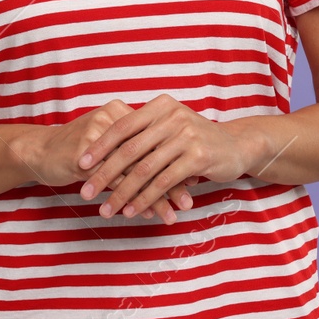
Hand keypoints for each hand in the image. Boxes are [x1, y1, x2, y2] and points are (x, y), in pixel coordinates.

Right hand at [20, 100, 194, 223]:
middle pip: (150, 153)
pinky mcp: (84, 157)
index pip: (156, 139)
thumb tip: (176, 164)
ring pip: (135, 169)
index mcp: (121, 112)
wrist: (37, 151)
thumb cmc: (77, 150)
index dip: (176, 160)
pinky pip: (114, 181)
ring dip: (155, 195)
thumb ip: (136, 148)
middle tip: (189, 200)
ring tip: (172, 213)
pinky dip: (131, 198)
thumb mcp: (108, 142)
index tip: (194, 180)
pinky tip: (143, 213)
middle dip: (172, 180)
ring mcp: (97, 137)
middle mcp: (111, 119)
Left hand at [77, 94, 250, 219]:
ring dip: (122, 193)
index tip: (81, 165)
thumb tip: (104, 151)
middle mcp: (172, 117)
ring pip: (144, 170)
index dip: (99, 146)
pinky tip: (133, 211)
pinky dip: (146, 199)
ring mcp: (186, 136)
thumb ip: (144, 134)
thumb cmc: (196, 139)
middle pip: (129, 150)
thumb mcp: (170, 127)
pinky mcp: (197, 157)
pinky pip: (163, 182)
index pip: (122, 126)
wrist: (237, 145)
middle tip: (86, 193)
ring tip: (107, 210)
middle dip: (104, 174)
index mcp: (160, 107)